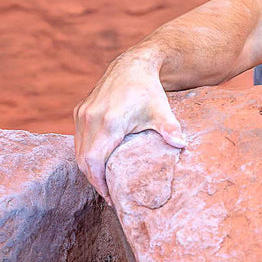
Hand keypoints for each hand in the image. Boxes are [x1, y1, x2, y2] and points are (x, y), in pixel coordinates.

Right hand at [73, 55, 186, 201]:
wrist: (133, 65)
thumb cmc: (148, 90)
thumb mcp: (161, 110)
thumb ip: (170, 128)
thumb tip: (182, 145)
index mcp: (108, 122)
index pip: (94, 161)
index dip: (99, 182)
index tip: (111, 196)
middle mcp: (90, 118)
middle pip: (84, 160)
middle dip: (94, 180)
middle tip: (109, 194)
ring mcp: (82, 114)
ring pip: (78, 150)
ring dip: (89, 168)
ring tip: (105, 182)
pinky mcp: (80, 111)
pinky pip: (78, 139)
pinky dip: (86, 154)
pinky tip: (99, 163)